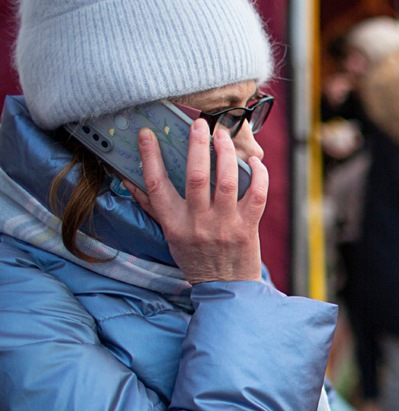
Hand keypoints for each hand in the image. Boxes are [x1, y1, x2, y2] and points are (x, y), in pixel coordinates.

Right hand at [129, 121, 266, 283]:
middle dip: (197, 145)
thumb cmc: (195, 256)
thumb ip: (153, 205)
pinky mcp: (248, 228)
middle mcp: (198, 223)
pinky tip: (254, 161)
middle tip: (199, 124)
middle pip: (196, 176)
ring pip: (227, 180)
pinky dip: (258, 175)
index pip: (155, 185)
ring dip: (226, 153)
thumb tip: (128, 177)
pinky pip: (257, 195)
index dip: (149, 157)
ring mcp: (225, 225)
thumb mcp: (169, 233)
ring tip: (223, 135)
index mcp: (174, 223)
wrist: (226, 287)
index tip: (146, 134)